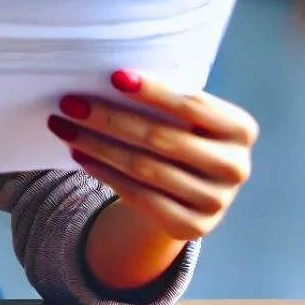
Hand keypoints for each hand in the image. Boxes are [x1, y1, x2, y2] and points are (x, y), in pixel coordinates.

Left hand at [48, 69, 256, 243]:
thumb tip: (108, 80)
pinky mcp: (192, 227)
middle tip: (70, 104)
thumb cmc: (182, 136)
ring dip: (98, 146)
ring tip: (64, 128)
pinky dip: (105, 174)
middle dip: (109, 118)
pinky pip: (139, 197)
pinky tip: (81, 156)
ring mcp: (216, 202)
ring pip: (144, 168)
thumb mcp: (186, 118)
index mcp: (240, 129)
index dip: (154, 91)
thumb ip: (164, 102)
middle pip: (161, 138)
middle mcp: (235, 167)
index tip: (113, 76)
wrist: (192, 193)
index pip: (193, 106)